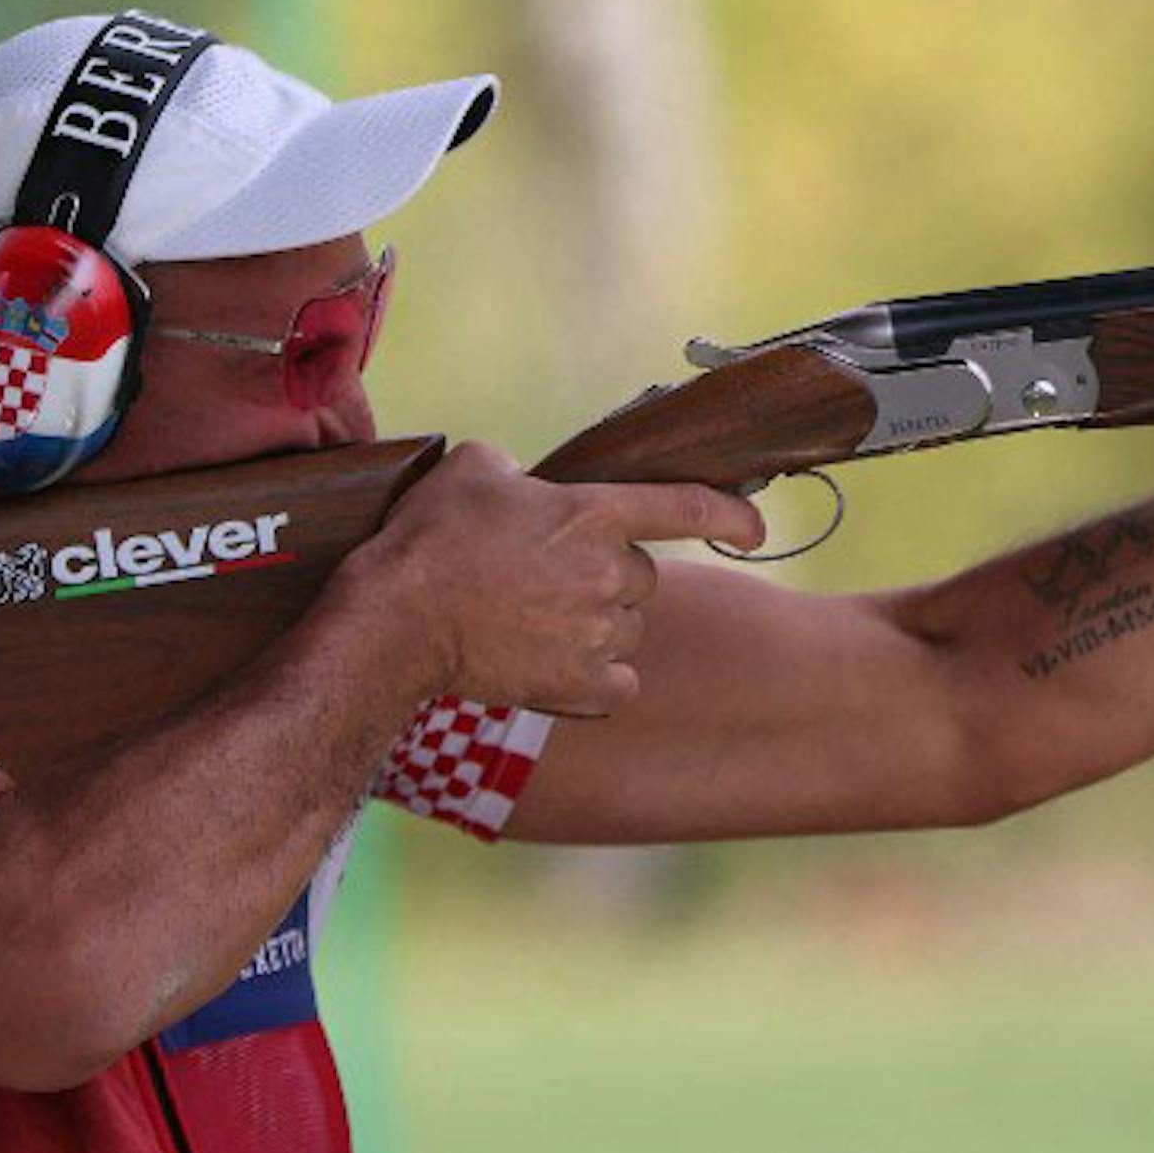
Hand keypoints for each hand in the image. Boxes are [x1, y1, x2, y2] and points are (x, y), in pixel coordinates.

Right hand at [349, 441, 767, 715]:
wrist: (398, 622)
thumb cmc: (429, 540)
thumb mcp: (471, 468)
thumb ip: (517, 467)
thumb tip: (524, 482)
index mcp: (595, 513)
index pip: (688, 506)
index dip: (731, 514)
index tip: (755, 527)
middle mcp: (611, 574)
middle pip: (643, 577)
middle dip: (608, 576)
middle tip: (546, 578)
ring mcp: (600, 634)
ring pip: (628, 629)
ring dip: (598, 625)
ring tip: (533, 620)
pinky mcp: (581, 686)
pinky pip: (620, 684)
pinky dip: (600, 679)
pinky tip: (560, 667)